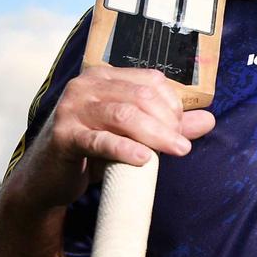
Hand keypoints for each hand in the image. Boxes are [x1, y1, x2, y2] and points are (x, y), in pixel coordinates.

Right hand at [8, 65, 215, 212]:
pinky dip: (124, 148)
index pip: (150, 81)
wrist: (48, 179)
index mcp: (104, 77)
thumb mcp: (133, 135)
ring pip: (124, 115)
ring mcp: (71, 108)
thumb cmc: (93, 151)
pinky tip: (143, 159)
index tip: (183, 130)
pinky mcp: (62, 136)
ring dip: (155, 134)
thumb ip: (168, 125)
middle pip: (140, 97)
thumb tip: (209, 120)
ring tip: (177, 151)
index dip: (173, 105)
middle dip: (168, 121)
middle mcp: (86, 86)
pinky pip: (99, 140)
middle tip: (183, 146)